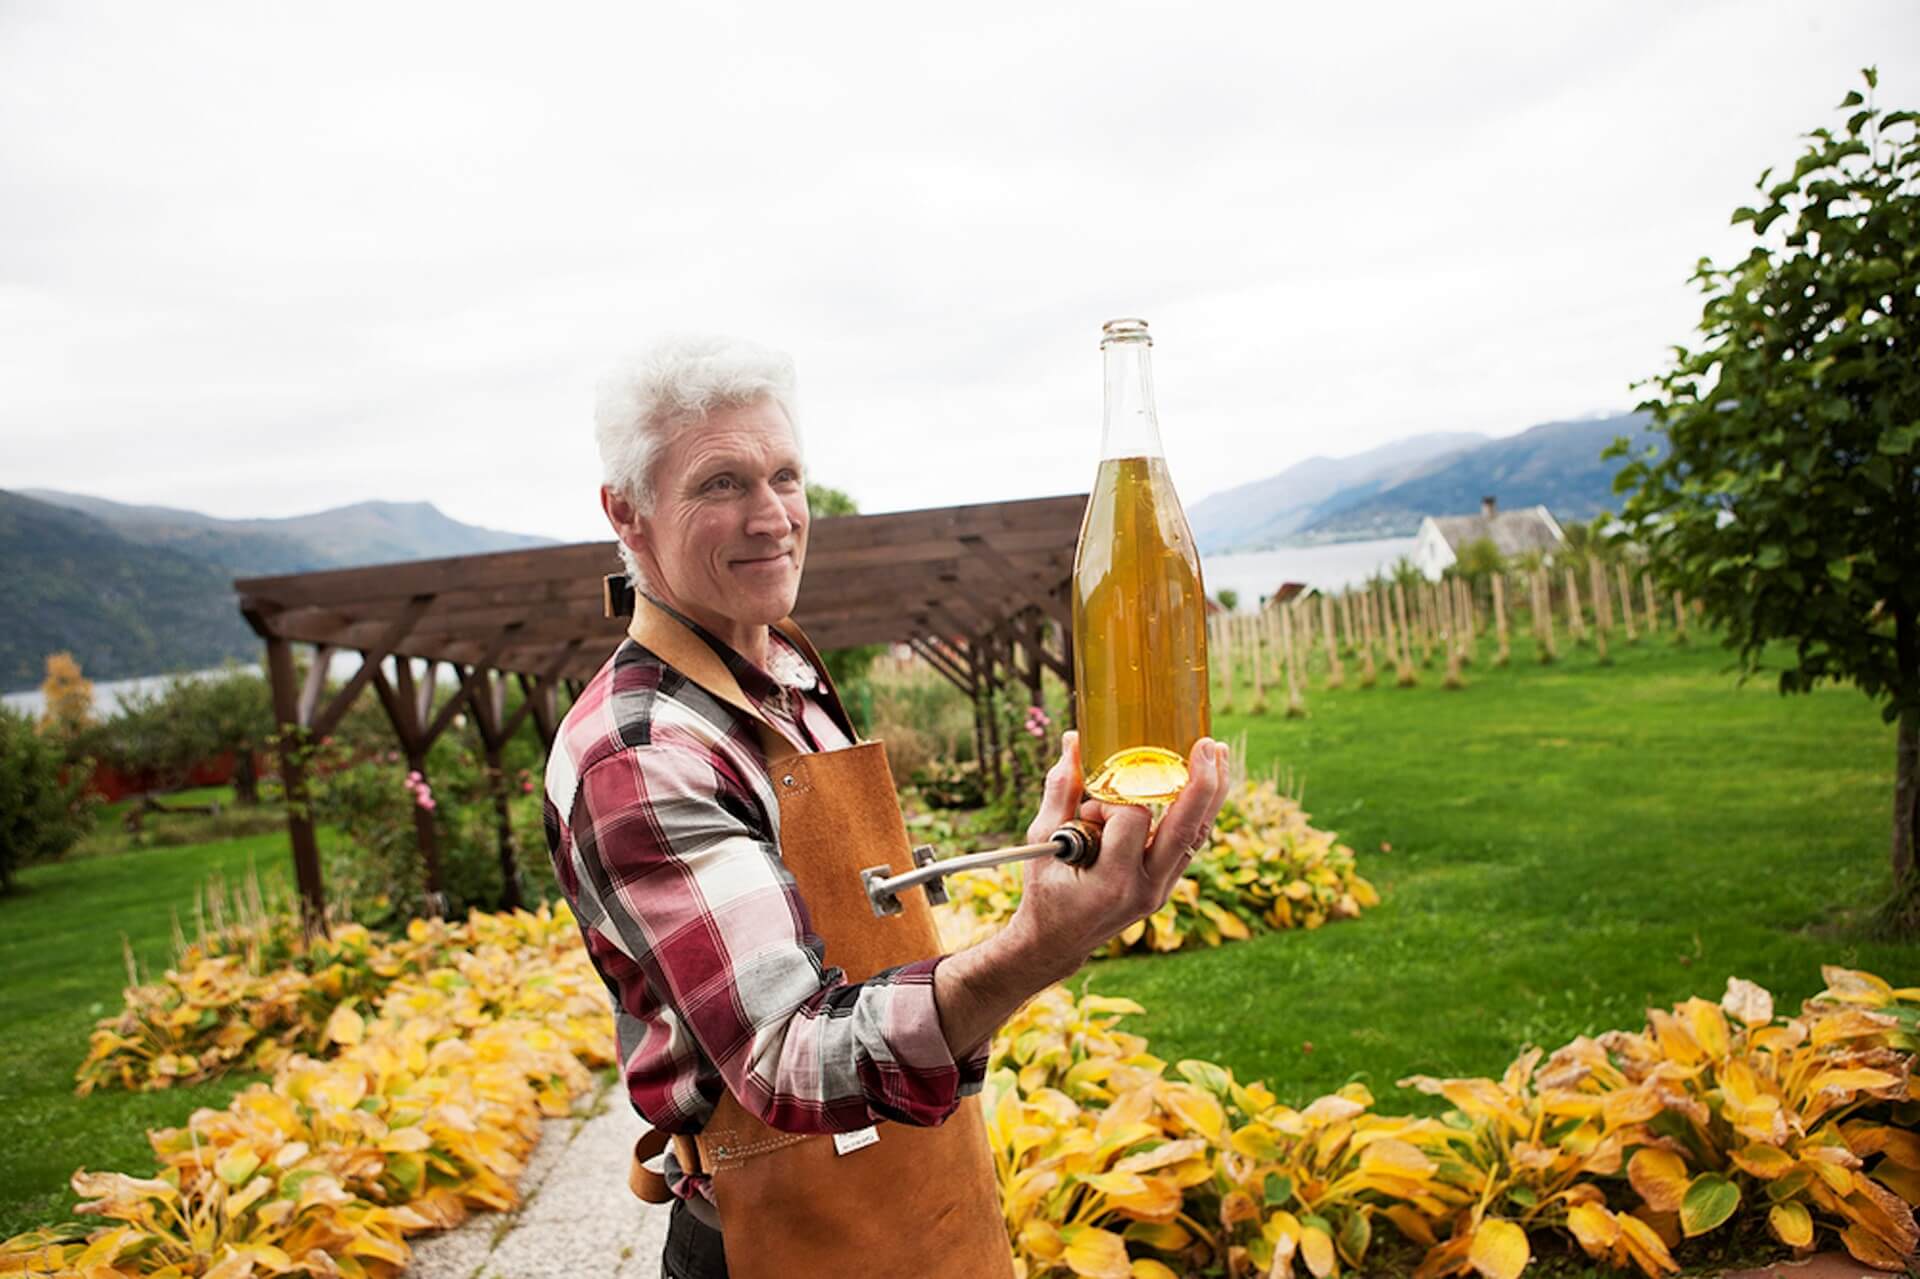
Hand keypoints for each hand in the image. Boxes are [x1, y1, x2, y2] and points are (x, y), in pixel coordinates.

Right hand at [1007, 733, 1232, 982]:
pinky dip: (1196, 811)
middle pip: (1186, 829)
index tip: (1088, 807)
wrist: (1058, 941)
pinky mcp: (1167, 885)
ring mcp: (1161, 889)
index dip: (1112, 800)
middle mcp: (1146, 888)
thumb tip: (1074, 741)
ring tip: (1219, 753)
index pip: (1132, 820)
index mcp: (1112, 881)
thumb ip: (1061, 790)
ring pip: (1197, 835)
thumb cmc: (1045, 890)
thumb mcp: (1043, 840)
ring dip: (1211, 793)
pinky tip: (1204, 783)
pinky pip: (1190, 843)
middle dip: (1202, 784)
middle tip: (1210, 745)